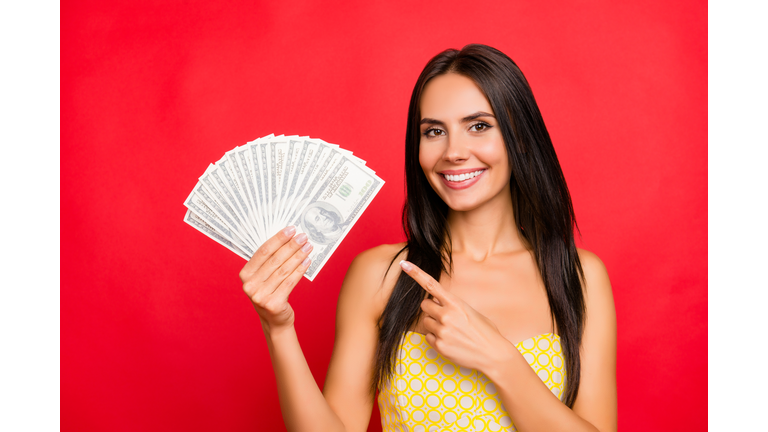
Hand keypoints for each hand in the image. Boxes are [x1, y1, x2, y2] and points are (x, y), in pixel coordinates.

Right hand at [239, 226, 312, 333]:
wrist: (275, 320)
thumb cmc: (271, 293)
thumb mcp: (264, 277)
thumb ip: (270, 261)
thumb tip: (287, 238)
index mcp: (245, 275)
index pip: (263, 252)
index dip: (278, 239)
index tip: (291, 229)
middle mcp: (249, 286)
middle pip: (274, 260)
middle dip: (291, 246)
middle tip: (303, 236)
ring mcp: (260, 296)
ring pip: (283, 270)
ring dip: (298, 256)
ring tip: (308, 247)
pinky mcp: (273, 304)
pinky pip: (289, 282)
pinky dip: (300, 270)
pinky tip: (307, 261)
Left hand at [399, 260, 514, 373]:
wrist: (493, 354)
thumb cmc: (484, 331)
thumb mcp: (470, 311)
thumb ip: (452, 305)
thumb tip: (437, 301)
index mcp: (456, 303)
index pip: (431, 285)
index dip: (415, 273)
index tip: (404, 264)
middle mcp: (447, 316)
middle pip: (424, 305)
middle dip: (432, 308)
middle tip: (445, 315)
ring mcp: (442, 331)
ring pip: (425, 321)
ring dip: (434, 324)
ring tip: (451, 330)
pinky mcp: (439, 346)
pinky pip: (428, 337)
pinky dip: (436, 338)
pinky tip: (451, 341)